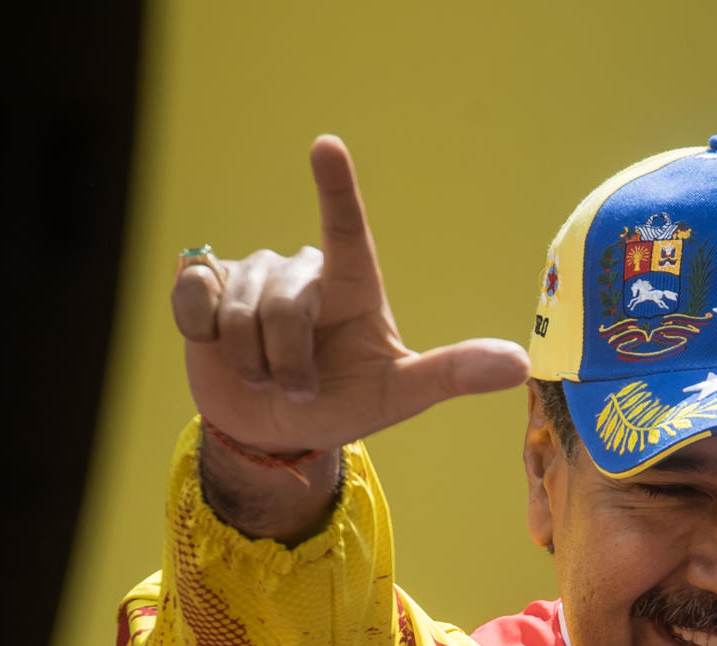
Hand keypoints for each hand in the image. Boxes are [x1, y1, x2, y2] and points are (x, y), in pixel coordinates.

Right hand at [170, 135, 528, 453]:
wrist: (275, 428)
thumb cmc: (344, 404)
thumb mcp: (401, 394)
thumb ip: (454, 373)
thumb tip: (521, 363)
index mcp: (353, 286)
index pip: (346, 229)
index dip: (336, 188)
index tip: (326, 145)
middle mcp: (303, 271)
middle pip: (287, 306)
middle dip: (289, 361)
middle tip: (300, 388)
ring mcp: (251, 274)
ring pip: (240, 313)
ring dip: (252, 362)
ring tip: (266, 375)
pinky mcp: (204, 285)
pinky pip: (195, 298)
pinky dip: (203, 334)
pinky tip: (215, 346)